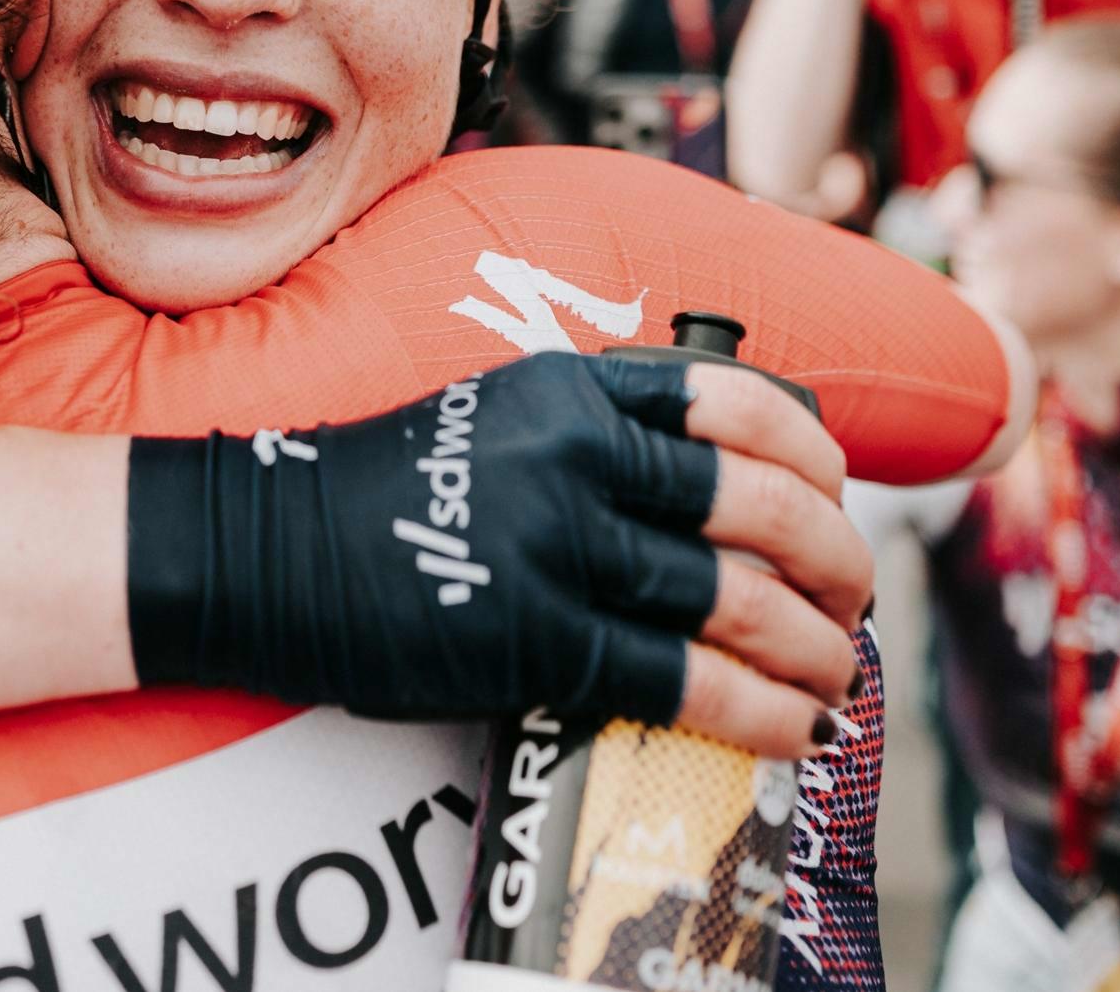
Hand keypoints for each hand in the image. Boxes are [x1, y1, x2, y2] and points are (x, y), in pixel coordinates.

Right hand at [127, 352, 872, 758]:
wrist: (262, 547)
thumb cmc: (375, 490)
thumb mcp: (489, 417)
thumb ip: (587, 428)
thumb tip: (707, 475)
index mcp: (568, 390)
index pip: (733, 400)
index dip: (812, 451)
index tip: (837, 489)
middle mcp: (575, 456)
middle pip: (760, 503)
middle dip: (838, 558)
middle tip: (856, 595)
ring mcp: (557, 547)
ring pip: (740, 598)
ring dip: (817, 646)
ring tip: (840, 676)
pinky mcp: (537, 639)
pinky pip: (685, 680)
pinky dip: (761, 711)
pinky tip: (793, 729)